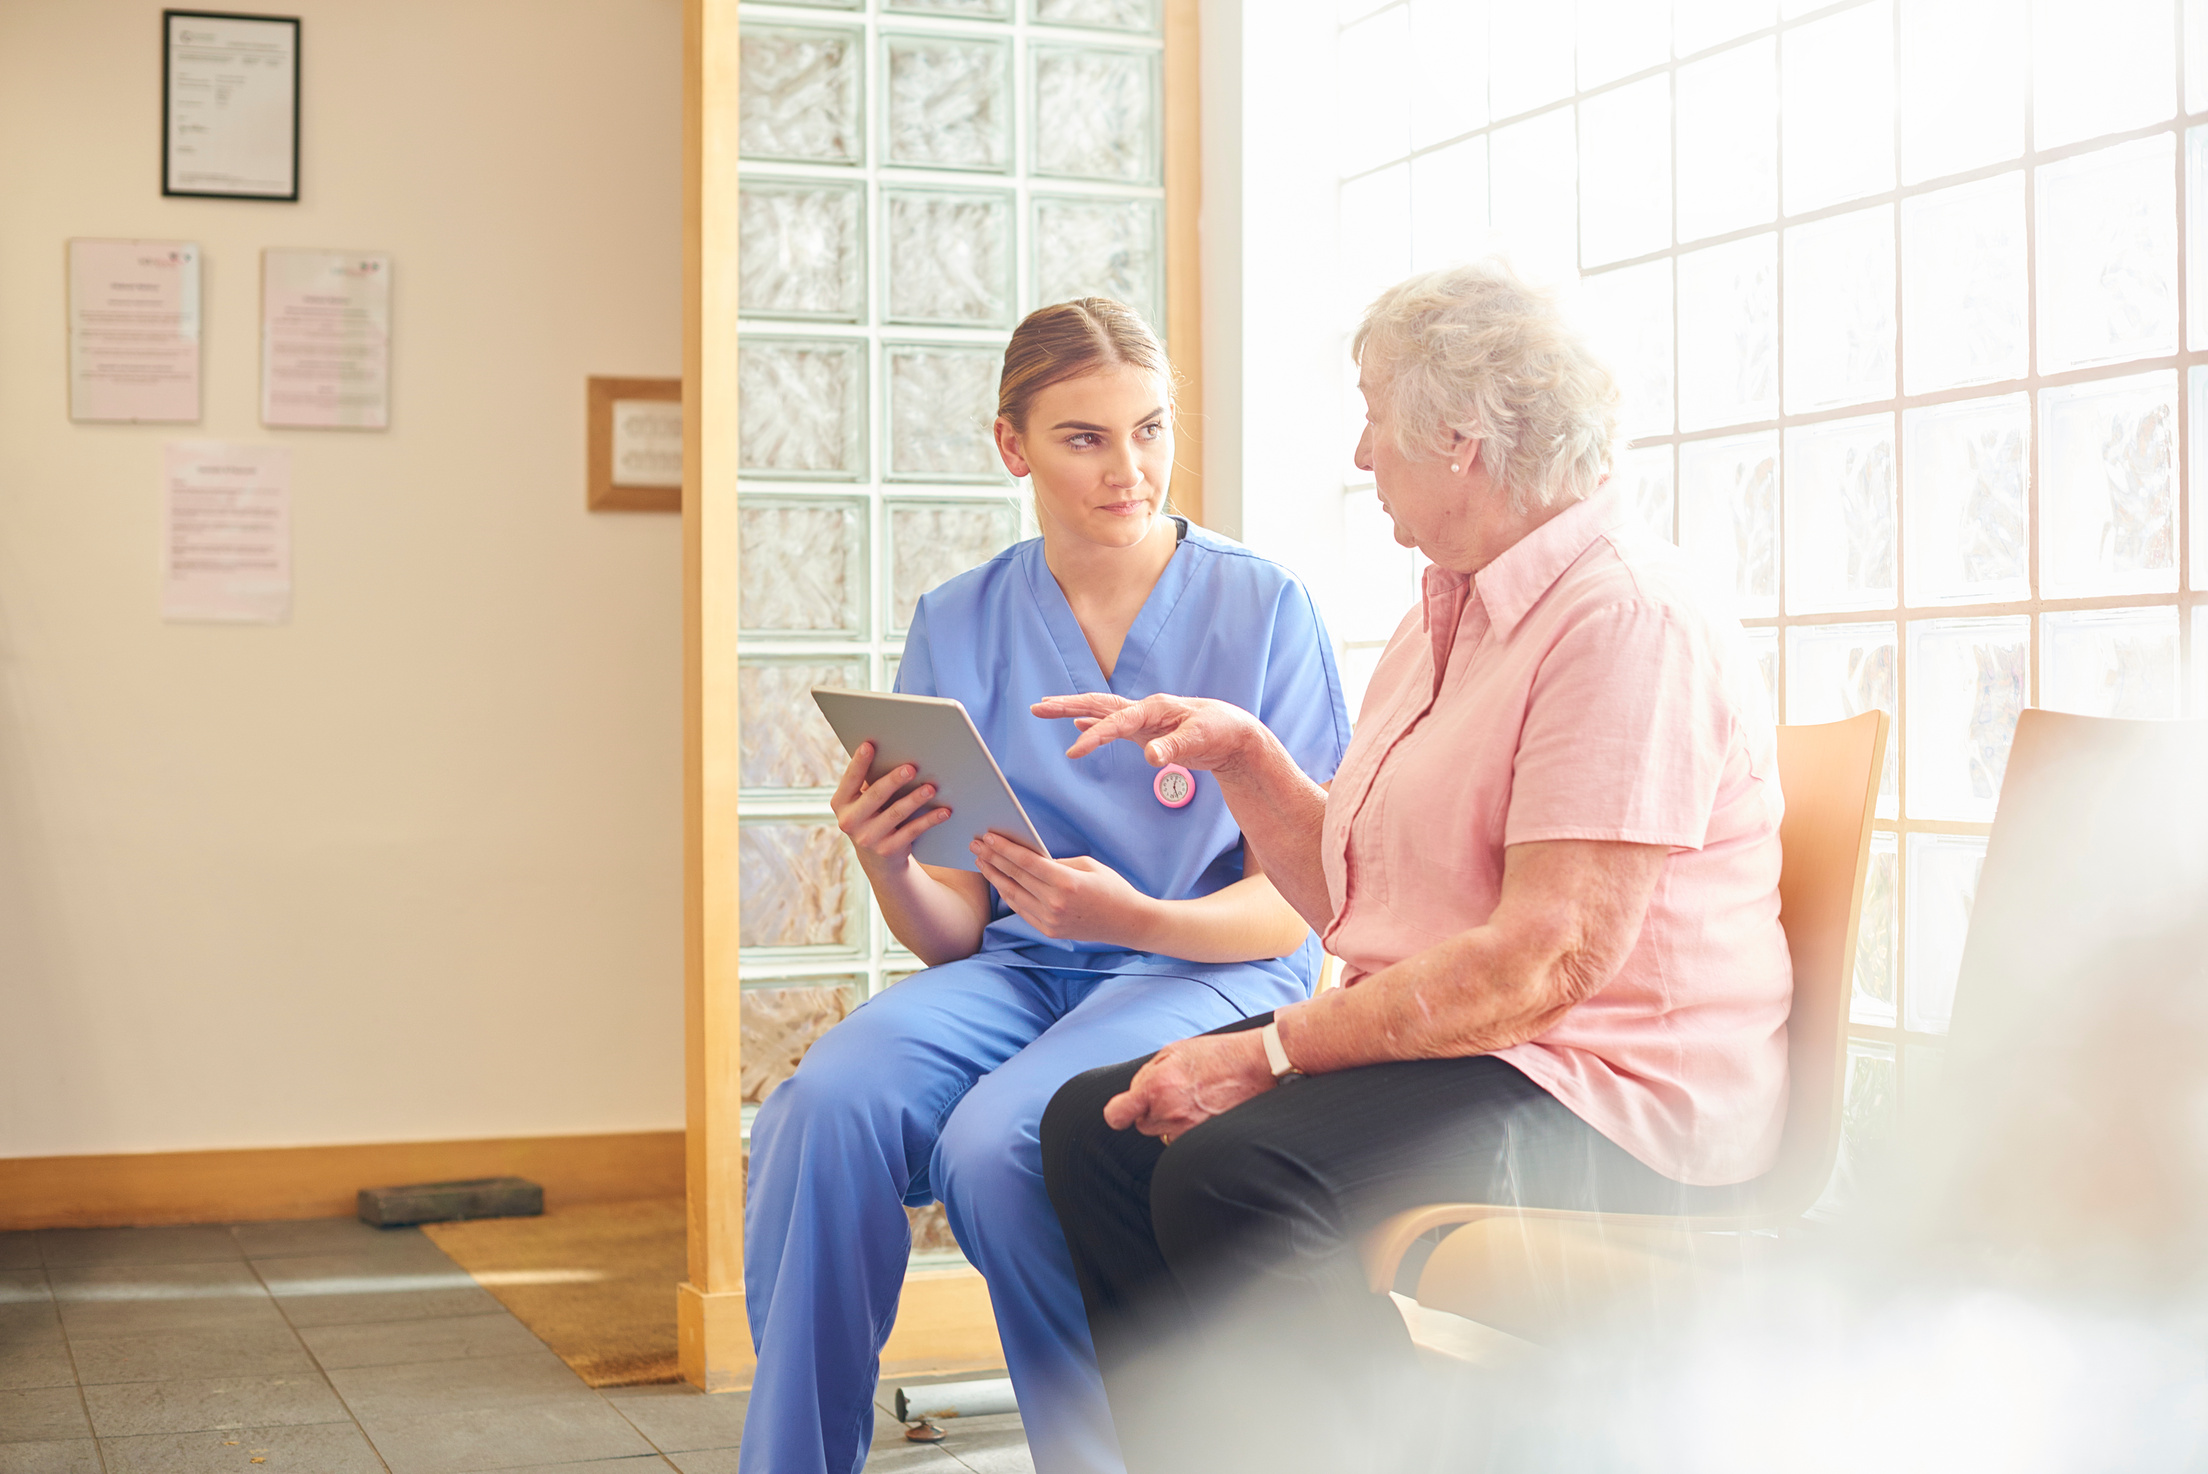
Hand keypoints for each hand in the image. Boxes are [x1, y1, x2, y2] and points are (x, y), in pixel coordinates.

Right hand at [832, 741, 950, 869]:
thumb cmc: (873, 817)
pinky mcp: (888, 850)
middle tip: (911, 768)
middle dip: (894, 780)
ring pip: (896, 813)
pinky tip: (943, 811)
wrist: (877, 860)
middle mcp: (850, 821)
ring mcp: (868, 838)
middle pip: (875, 795)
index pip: (850, 779)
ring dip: (915, 799)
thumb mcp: (863, 803)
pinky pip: (912, 831)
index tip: (869, 745)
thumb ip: (870, 782)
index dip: (859, 762)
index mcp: (841, 803)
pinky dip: (929, 820)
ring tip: (930, 788)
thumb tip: (894, 753)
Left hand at [970, 833, 1156, 946]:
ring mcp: (1050, 920)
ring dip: (995, 877)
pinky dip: (1008, 894)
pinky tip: (999, 882)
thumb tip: (1030, 858)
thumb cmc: (1112, 888)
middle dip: (993, 859)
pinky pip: (1022, 910)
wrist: (1127, 922)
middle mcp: (1055, 903)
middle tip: (975, 846)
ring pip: (1013, 895)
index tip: (988, 837)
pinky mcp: (1049, 930)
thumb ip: (1057, 862)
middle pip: (1015, 877)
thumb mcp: (1088, 865)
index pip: (1027, 863)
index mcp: (1067, 883)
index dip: (1004, 849)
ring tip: (981, 862)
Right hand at [1029, 693, 1264, 771]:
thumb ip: (1174, 747)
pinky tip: (1079, 725)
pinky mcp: (1147, 731)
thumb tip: (1152, 757)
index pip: (1116, 722)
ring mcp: (1144, 720)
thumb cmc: (1222, 732)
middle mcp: (1145, 710)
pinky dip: (1094, 724)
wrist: (1236, 734)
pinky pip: (1113, 725)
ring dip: (1073, 710)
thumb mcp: (1201, 739)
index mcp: (1155, 708)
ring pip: (1101, 712)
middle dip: (1066, 705)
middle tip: (1036, 707)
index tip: (1073, 752)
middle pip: (1098, 704)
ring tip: (1044, 709)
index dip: (1094, 736)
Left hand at [1104, 1029, 1275, 1140]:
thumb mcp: (1174, 1051)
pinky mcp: (1205, 1138)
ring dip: (1172, 1122)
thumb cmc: (1217, 1054)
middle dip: (1153, 1111)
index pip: (1118, 1115)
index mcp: (1157, 1085)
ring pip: (1165, 1135)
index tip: (1123, 1111)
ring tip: (1194, 1100)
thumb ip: (1147, 1074)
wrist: (1257, 1065)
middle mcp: (1170, 1110)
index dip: (1119, 1114)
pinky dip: (1191, 1129)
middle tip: (1175, 1092)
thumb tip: (1134, 1094)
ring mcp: (1188, 1128)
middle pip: (1143, 1125)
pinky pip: (1186, 1140)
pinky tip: (1206, 1110)